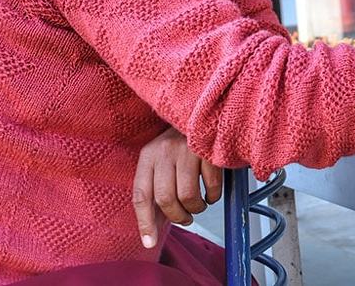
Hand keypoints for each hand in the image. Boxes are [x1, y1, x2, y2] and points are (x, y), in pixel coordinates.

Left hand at [132, 126, 221, 248]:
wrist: (207, 112)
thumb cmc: (183, 144)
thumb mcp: (163, 161)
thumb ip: (156, 191)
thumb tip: (152, 230)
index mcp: (148, 155)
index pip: (141, 195)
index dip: (145, 222)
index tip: (149, 241)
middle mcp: (164, 151)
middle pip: (164, 198)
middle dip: (177, 216)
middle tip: (186, 218)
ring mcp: (187, 149)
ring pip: (187, 195)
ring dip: (196, 208)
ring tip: (200, 205)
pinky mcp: (209, 150)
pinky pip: (211, 185)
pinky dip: (213, 196)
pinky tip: (212, 194)